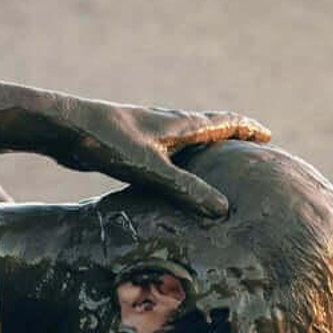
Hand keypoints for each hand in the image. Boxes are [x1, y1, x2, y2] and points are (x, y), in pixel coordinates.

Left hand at [54, 102, 270, 216]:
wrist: (65, 127)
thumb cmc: (107, 142)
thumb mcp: (150, 168)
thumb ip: (185, 189)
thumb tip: (223, 210)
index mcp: (179, 124)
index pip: (223, 122)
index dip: (246, 129)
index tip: (267, 135)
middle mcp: (167, 124)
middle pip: (207, 126)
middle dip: (231, 136)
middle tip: (251, 146)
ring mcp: (148, 132)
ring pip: (185, 138)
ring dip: (205, 146)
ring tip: (217, 163)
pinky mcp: (130, 144)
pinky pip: (165, 151)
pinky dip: (180, 159)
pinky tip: (171, 177)